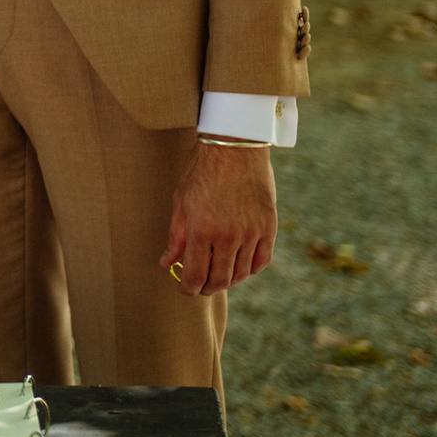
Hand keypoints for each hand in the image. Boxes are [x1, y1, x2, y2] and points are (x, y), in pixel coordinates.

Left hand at [160, 142, 276, 296]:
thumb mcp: (180, 201)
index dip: (187, 288)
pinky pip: (261, 261)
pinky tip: (240, 267)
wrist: (235, 147)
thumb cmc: (202, 170)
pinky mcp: (269, 227)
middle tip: (199, 287)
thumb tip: (167, 263)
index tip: (184, 289)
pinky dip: (250, 269)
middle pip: (219, 280)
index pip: (194, 275)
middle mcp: (228, 237)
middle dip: (206, 288)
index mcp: (201, 231)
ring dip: (228, 280)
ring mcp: (252, 233)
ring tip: (218, 276)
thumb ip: (176, 237)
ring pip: (241, 273)